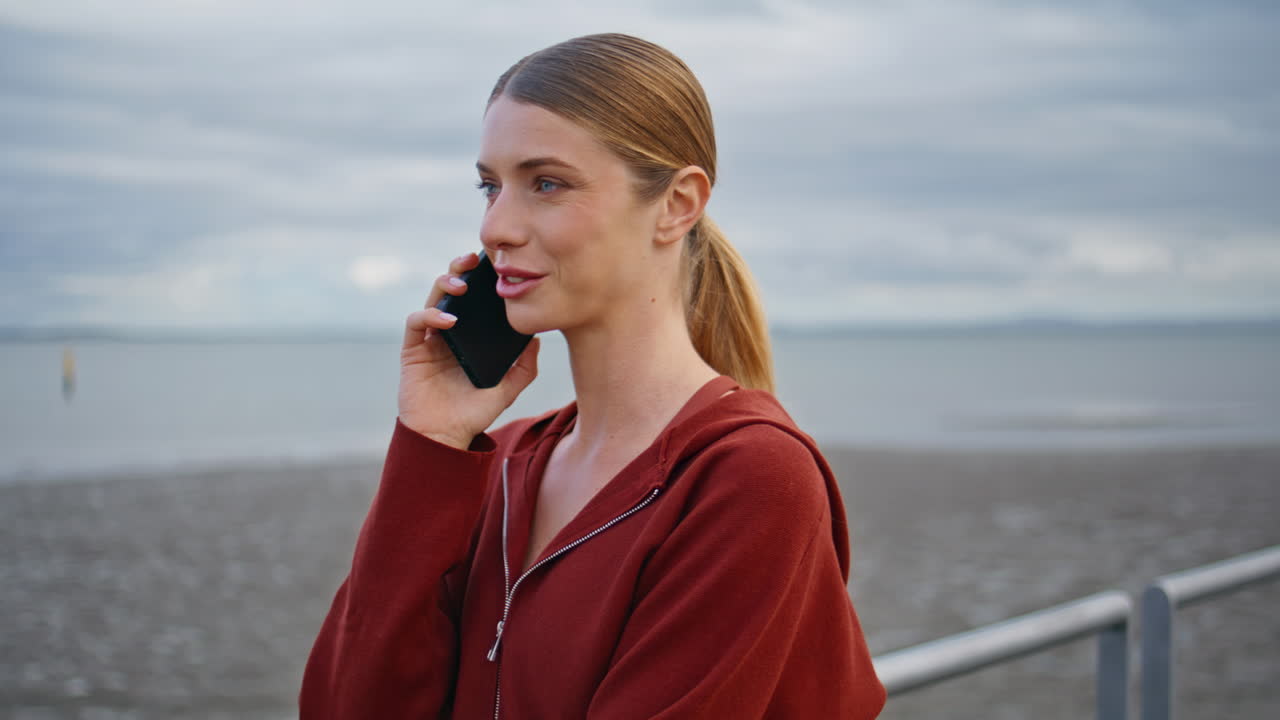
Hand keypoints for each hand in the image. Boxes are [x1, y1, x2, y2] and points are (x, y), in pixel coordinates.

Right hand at [397, 252, 539, 449]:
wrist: (446, 436)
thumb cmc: (474, 413)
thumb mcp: (508, 390)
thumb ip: (525, 368)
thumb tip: (537, 339)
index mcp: (471, 335)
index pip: (475, 298)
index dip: (482, 278)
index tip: (497, 265)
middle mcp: (450, 331)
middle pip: (452, 289)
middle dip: (461, 269)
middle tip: (473, 260)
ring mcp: (430, 338)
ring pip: (433, 298)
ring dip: (445, 284)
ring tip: (462, 286)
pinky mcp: (412, 349)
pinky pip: (416, 322)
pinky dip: (430, 315)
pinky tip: (448, 321)